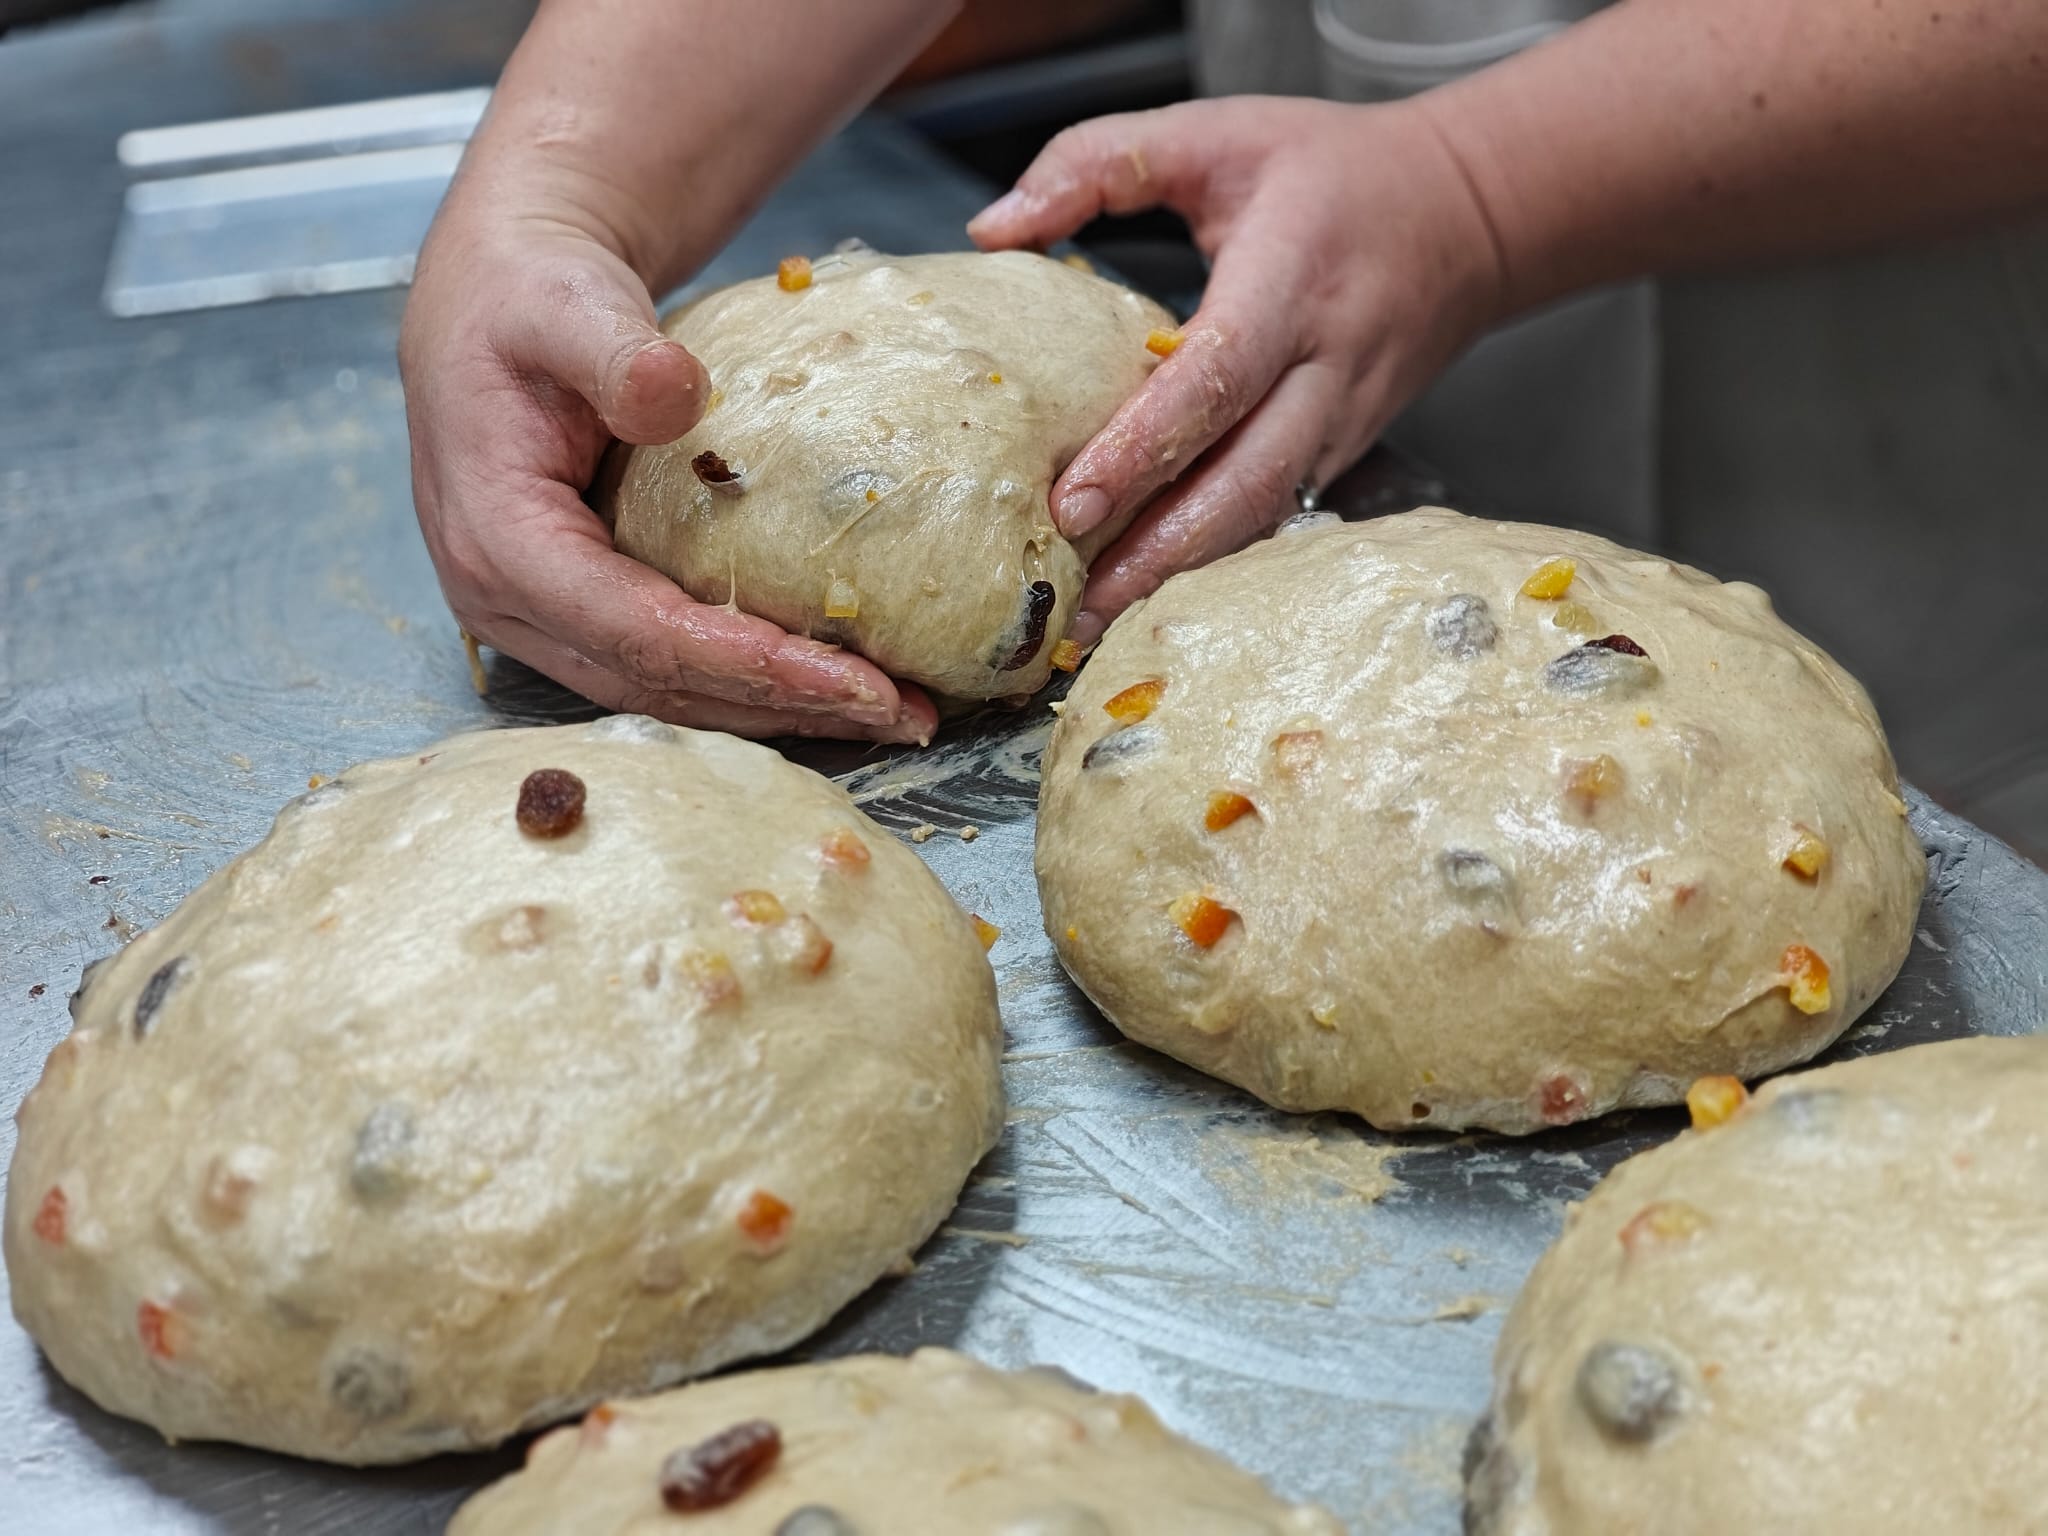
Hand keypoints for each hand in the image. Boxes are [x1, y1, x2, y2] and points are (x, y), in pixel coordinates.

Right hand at [399, 202, 937, 743]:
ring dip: (779, 708)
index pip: (630, 628)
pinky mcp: (581, 611)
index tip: (844, 674)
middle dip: (782, 703)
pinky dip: (753, 682)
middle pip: (658, 680)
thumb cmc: (526, 297)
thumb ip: (613, 350)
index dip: (739, 660)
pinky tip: (836, 681)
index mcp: (495, 539)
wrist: (498, 298)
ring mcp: (542, 616)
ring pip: (667, 690)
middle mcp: (509, 601)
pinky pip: (670, 665)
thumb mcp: (562, 302)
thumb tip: (673, 389)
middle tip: (900, 710)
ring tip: (891, 710)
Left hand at [968, 95, 1508, 645]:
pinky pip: (1274, 514)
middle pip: (1245, 482)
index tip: (1073, 505)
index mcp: (1292, 278)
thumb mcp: (1216, 133)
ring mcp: (1343, 421)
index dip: (1143, 448)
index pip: (1217, 377)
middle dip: (1158, 553)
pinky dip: (1212, 559)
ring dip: (1180, 575)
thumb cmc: (1329, 171)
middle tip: (1074, 607)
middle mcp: (1327, 365)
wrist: (1468, 212)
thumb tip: (992, 231)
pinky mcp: (1344, 452)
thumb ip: (1098, 162)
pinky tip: (1149, 592)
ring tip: (1094, 623)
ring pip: (1262, 515)